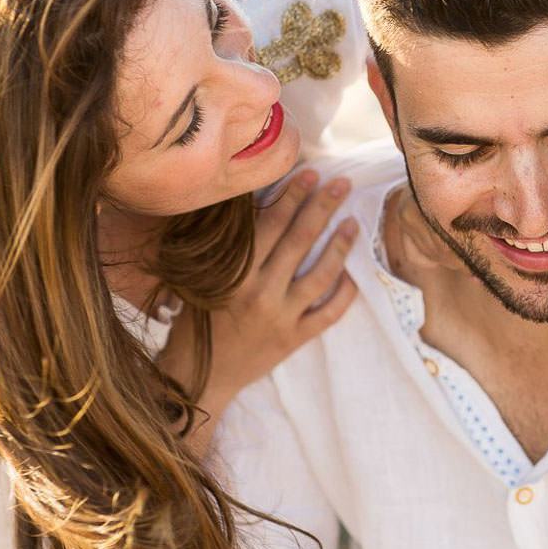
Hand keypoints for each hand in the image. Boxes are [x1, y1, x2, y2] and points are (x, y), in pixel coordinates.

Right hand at [161, 169, 358, 424]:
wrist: (197, 376)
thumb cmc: (195, 321)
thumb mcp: (201, 278)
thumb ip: (226, 247)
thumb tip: (250, 204)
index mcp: (234, 272)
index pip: (270, 224)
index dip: (292, 195)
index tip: (310, 172)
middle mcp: (259, 292)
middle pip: (299, 240)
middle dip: (322, 207)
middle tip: (342, 183)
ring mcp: (280, 317)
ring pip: (320, 275)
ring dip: (340, 245)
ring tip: (352, 221)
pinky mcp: (294, 339)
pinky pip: (328, 313)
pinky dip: (344, 293)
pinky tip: (352, 273)